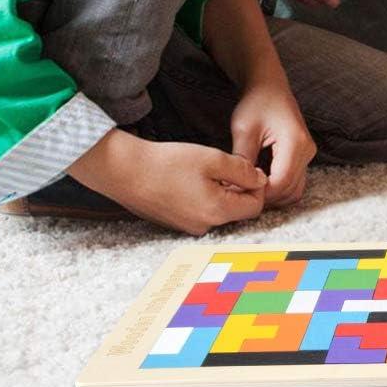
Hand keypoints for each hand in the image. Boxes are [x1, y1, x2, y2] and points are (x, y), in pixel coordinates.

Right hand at [69, 130, 268, 235]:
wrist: (126, 172)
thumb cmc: (169, 163)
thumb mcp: (213, 159)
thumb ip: (242, 170)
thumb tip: (260, 180)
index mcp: (217, 212)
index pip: (255, 207)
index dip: (257, 186)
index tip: (248, 168)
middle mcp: (205, 226)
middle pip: (238, 210)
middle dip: (239, 189)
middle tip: (227, 166)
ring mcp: (188, 227)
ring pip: (219, 210)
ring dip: (222, 192)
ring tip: (206, 171)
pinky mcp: (176, 223)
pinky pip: (201, 212)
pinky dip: (204, 197)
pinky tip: (191, 180)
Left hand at [230, 81, 317, 206]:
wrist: (269, 87)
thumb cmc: (256, 103)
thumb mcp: (244, 130)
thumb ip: (242, 160)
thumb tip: (233, 188)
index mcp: (295, 142)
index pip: (280, 182)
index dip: (259, 193)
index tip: (238, 191)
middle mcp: (307, 150)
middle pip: (289, 190)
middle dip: (264, 197)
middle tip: (239, 194)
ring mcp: (308, 154)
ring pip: (294, 190)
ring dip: (273, 196)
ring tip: (248, 188)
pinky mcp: (304, 156)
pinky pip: (295, 182)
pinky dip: (278, 189)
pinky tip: (258, 182)